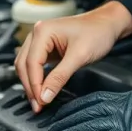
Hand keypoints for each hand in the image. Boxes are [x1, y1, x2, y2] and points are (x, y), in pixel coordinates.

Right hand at [15, 1, 131, 111]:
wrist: (108, 24)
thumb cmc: (97, 32)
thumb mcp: (79, 56)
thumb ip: (60, 77)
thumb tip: (45, 96)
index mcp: (43, 31)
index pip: (31, 63)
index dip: (34, 85)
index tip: (40, 102)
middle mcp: (37, 33)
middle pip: (24, 64)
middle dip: (30, 87)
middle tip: (37, 106)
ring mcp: (40, 40)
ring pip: (26, 65)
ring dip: (30, 84)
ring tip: (38, 101)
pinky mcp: (46, 47)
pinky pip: (35, 64)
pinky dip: (36, 78)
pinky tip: (41, 89)